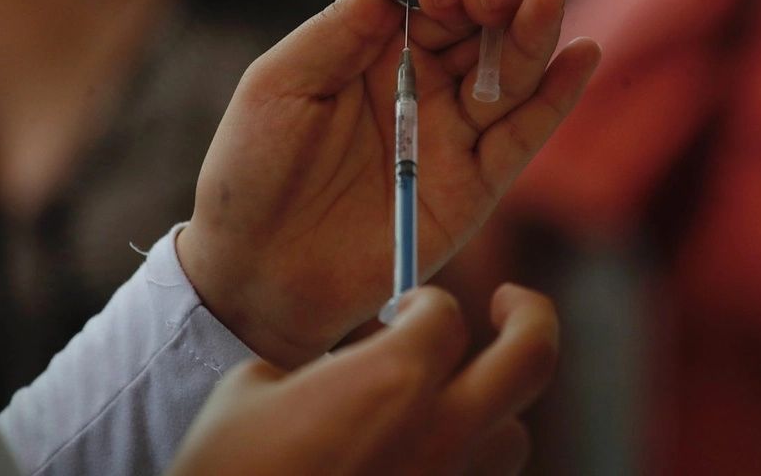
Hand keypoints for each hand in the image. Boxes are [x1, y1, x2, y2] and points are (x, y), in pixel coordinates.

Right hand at [167, 284, 557, 475]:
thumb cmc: (227, 470)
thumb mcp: (249, 391)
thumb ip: (312, 366)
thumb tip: (336, 370)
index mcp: (391, 381)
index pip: (444, 315)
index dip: (424, 301)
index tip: (405, 309)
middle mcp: (438, 435)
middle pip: (530, 359)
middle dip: (532, 316)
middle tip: (512, 301)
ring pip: (513, 436)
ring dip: (494, 407)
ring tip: (457, 399)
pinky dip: (462, 465)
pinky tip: (418, 460)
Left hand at [178, 0, 599, 366]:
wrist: (252, 273)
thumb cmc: (251, 170)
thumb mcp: (283, 82)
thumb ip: (345, 22)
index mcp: (373, 52)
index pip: (433, 0)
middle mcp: (422, 87)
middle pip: (482, 29)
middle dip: (496, 1)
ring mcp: (452, 136)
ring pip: (511, 75)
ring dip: (532, 36)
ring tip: (544, 3)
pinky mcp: (474, 187)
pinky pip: (522, 137)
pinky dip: (556, 99)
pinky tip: (580, 56)